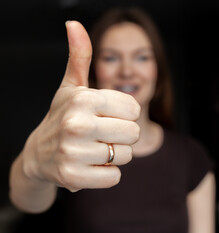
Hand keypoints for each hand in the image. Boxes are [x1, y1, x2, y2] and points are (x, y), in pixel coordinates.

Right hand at [22, 21, 139, 191]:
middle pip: (132, 133)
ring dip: (114, 154)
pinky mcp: (73, 177)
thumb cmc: (61, 117)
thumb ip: (79, 57)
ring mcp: (73, 152)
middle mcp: (76, 123)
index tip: (107, 116)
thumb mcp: (70, 87)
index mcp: (83, 98)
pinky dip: (107, 173)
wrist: (39, 154)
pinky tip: (90, 165)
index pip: (134, 108)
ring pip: (125, 156)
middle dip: (121, 135)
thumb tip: (74, 24)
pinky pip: (114, 177)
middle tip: (101, 135)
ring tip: (93, 149)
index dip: (125, 114)